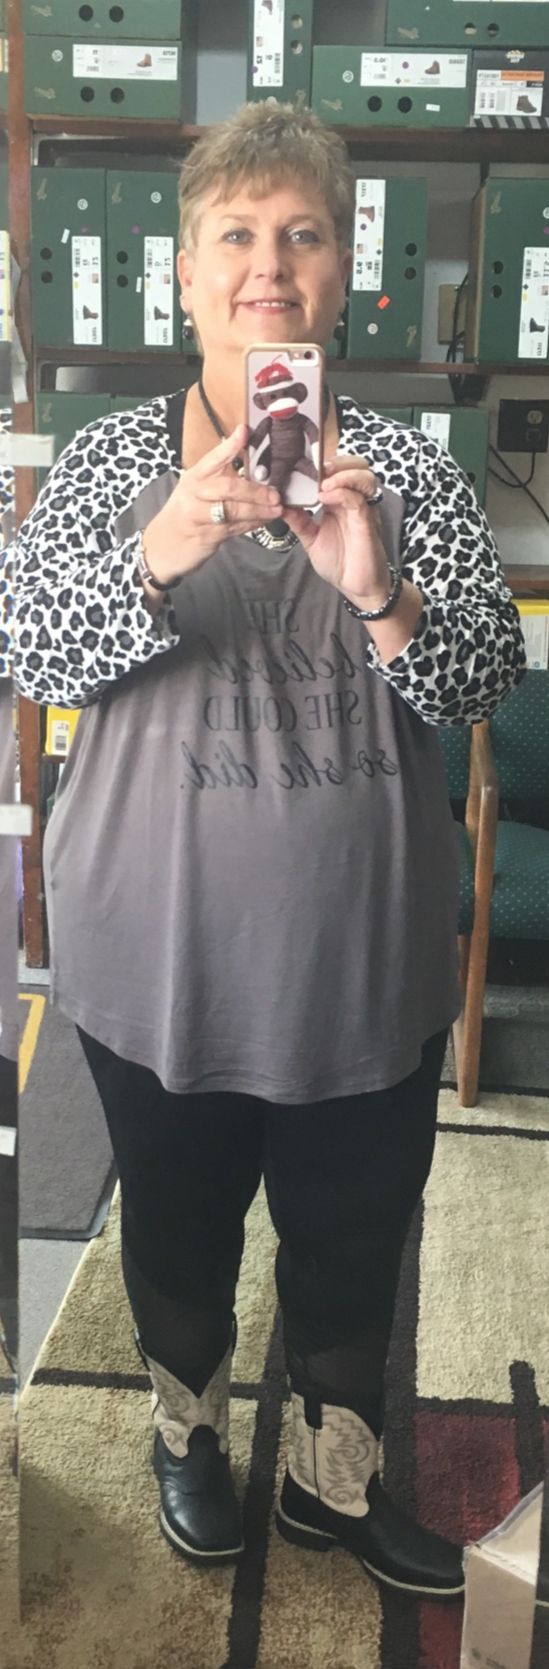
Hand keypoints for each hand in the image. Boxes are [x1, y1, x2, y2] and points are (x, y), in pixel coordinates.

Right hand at [141, 424, 282, 586]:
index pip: (212, 458)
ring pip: (234, 510)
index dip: (229, 445)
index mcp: (195, 476)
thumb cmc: (188, 512)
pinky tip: (265, 520)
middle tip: (275, 493)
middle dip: (255, 491)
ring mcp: (199, 515)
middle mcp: (195, 493)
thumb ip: (221, 478)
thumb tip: (255, 469)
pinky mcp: (207, 536)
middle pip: (227, 487)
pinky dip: (253, 524)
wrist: (165, 545)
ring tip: (277, 508)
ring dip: (259, 510)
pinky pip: (235, 527)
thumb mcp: (198, 490)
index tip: (243, 432)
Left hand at [282, 454, 391, 608]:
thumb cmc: (339, 562)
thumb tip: (279, 504)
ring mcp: (363, 509)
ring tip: (323, 483)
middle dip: (338, 461)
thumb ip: (298, 520)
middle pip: (357, 464)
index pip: (339, 470)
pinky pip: (359, 499)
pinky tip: (325, 497)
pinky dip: (342, 493)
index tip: (302, 463)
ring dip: (343, 473)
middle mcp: (354, 500)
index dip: (325, 461)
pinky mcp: (367, 522)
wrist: (355, 586)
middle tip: (317, 469)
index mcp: (341, 501)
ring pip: (364, 475)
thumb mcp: (311, 538)